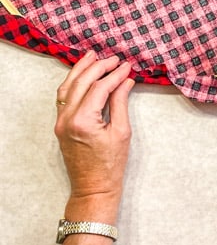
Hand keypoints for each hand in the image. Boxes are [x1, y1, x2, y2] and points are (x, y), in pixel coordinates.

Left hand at [54, 51, 134, 222]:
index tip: (127, 67)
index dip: (115, 75)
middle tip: (114, 59)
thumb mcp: (121, 132)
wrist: (94, 188)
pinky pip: (64, 97)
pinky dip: (73, 82)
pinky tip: (82, 75)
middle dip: (98, 67)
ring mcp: (61, 122)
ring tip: (93, 57)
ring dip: (81, 70)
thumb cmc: (110, 165)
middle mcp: (67, 119)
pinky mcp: (61, 125)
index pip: (100, 88)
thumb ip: (120, 103)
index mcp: (83, 121)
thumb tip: (125, 82)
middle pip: (81, 83)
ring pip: (67, 87)